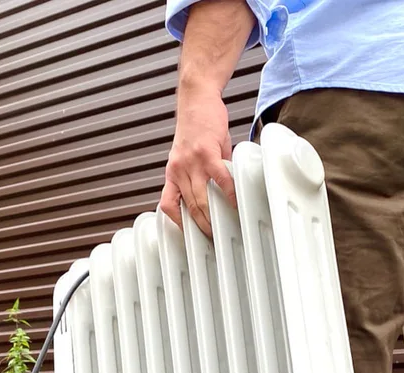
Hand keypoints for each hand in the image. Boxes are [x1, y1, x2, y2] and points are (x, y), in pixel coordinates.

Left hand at [159, 83, 236, 235]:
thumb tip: (217, 192)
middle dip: (201, 228)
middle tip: (213, 241)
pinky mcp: (207, 153)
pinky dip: (229, 194)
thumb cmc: (197, 127)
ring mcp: (191, 162)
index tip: (189, 237)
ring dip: (213, 217)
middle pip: (189, 208)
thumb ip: (201, 175)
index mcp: (173, 173)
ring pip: (201, 199)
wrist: (196, 100)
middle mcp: (178, 170)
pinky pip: (220, 179)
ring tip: (223, 230)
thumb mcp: (192, 156)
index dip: (177, 224)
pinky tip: (236, 203)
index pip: (168, 206)